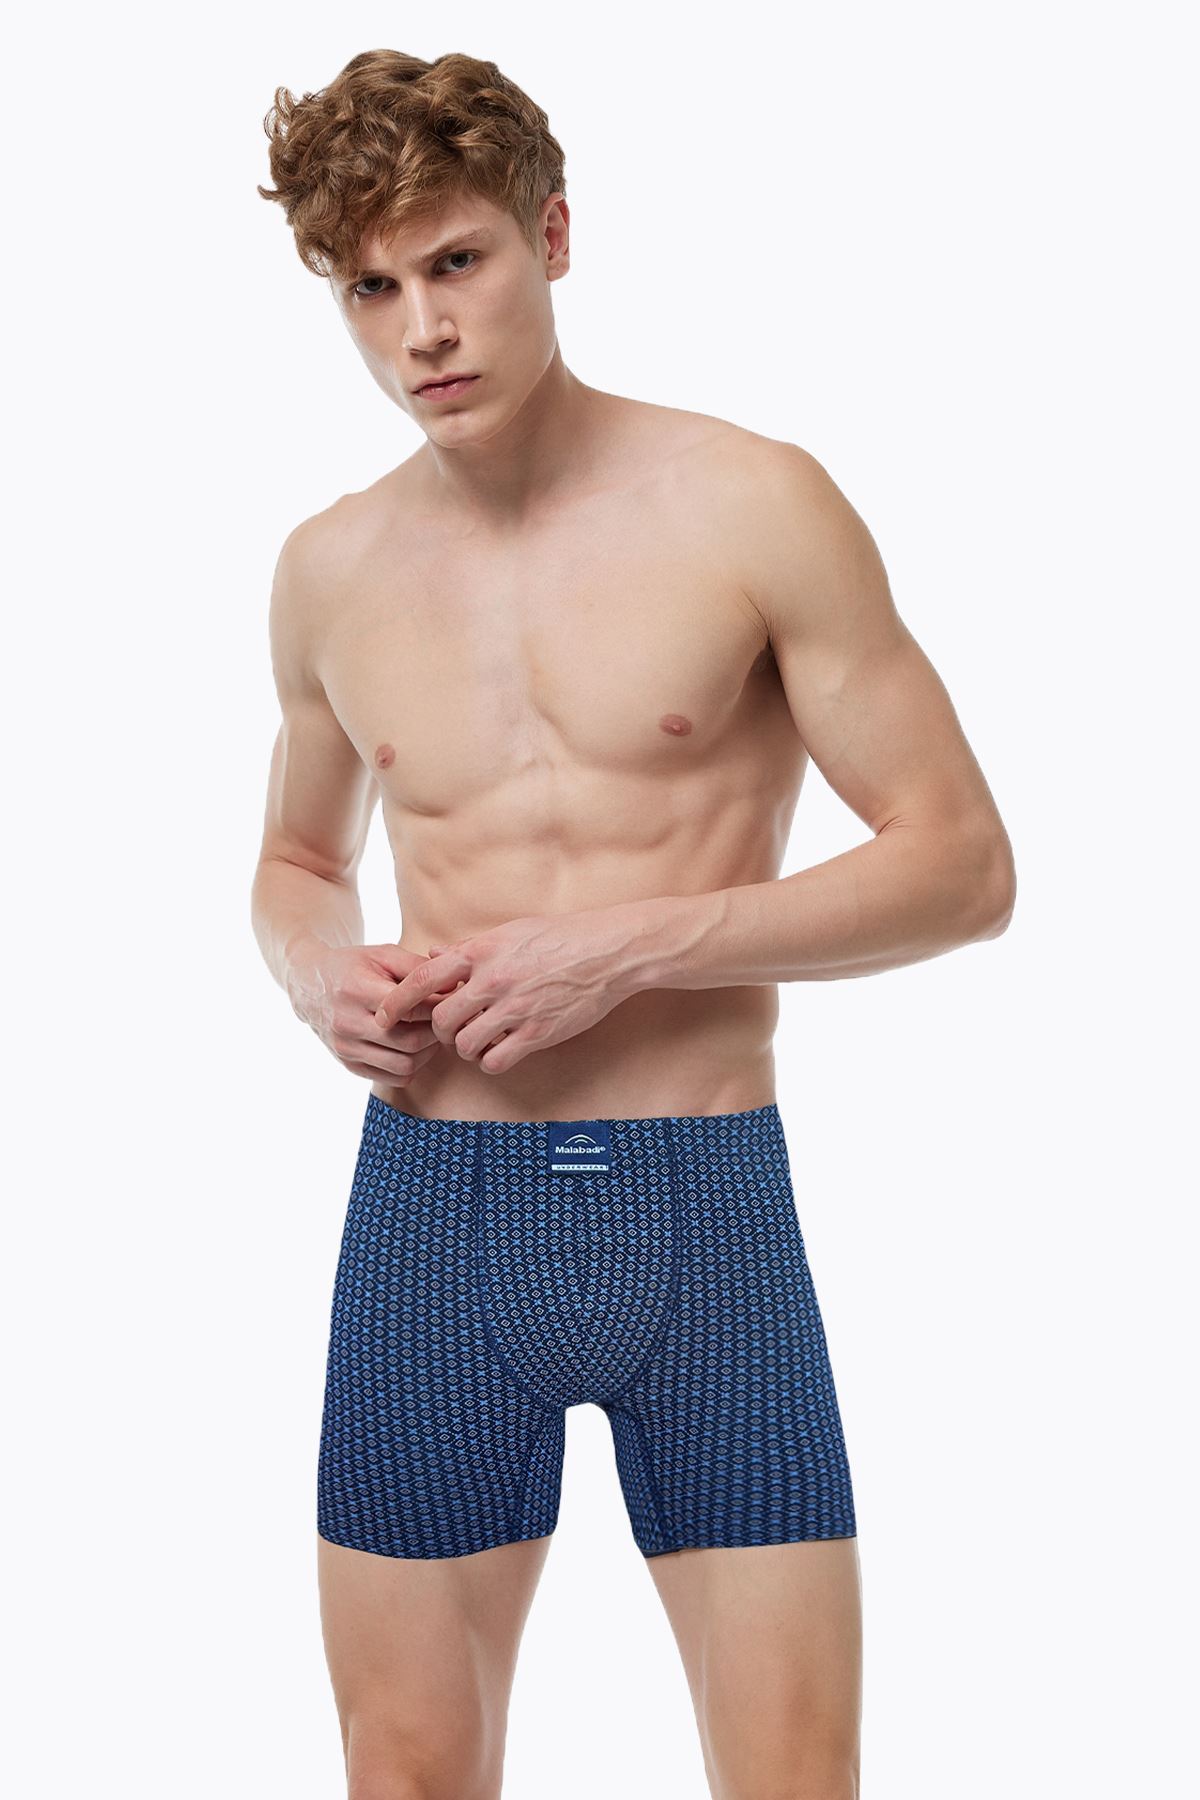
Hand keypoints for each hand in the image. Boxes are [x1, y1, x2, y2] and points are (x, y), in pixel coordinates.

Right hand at [286, 942, 454, 1086]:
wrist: (309, 985)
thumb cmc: (353, 966)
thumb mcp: (383, 955)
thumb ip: (418, 968)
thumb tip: (454, 986)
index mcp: (356, 990)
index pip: (411, 1009)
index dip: (438, 1006)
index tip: (449, 1000)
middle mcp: (347, 1023)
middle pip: (410, 1042)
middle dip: (436, 1033)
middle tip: (444, 1020)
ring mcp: (346, 1048)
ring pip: (404, 1065)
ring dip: (427, 1053)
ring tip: (430, 1034)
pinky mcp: (348, 1064)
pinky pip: (393, 1078)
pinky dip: (411, 1066)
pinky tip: (413, 1047)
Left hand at [371, 908, 642, 1075]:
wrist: (608, 952)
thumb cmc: (561, 937)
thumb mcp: (510, 932)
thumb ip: (469, 948)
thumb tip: (433, 955)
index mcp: (482, 952)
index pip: (423, 979)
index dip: (397, 1001)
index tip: (385, 1016)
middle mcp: (493, 981)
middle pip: (442, 1020)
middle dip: (439, 1032)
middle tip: (450, 1032)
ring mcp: (515, 1009)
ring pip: (465, 1045)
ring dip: (466, 1048)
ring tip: (480, 1040)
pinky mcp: (537, 1033)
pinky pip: (495, 1060)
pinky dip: (491, 1061)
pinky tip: (502, 1050)